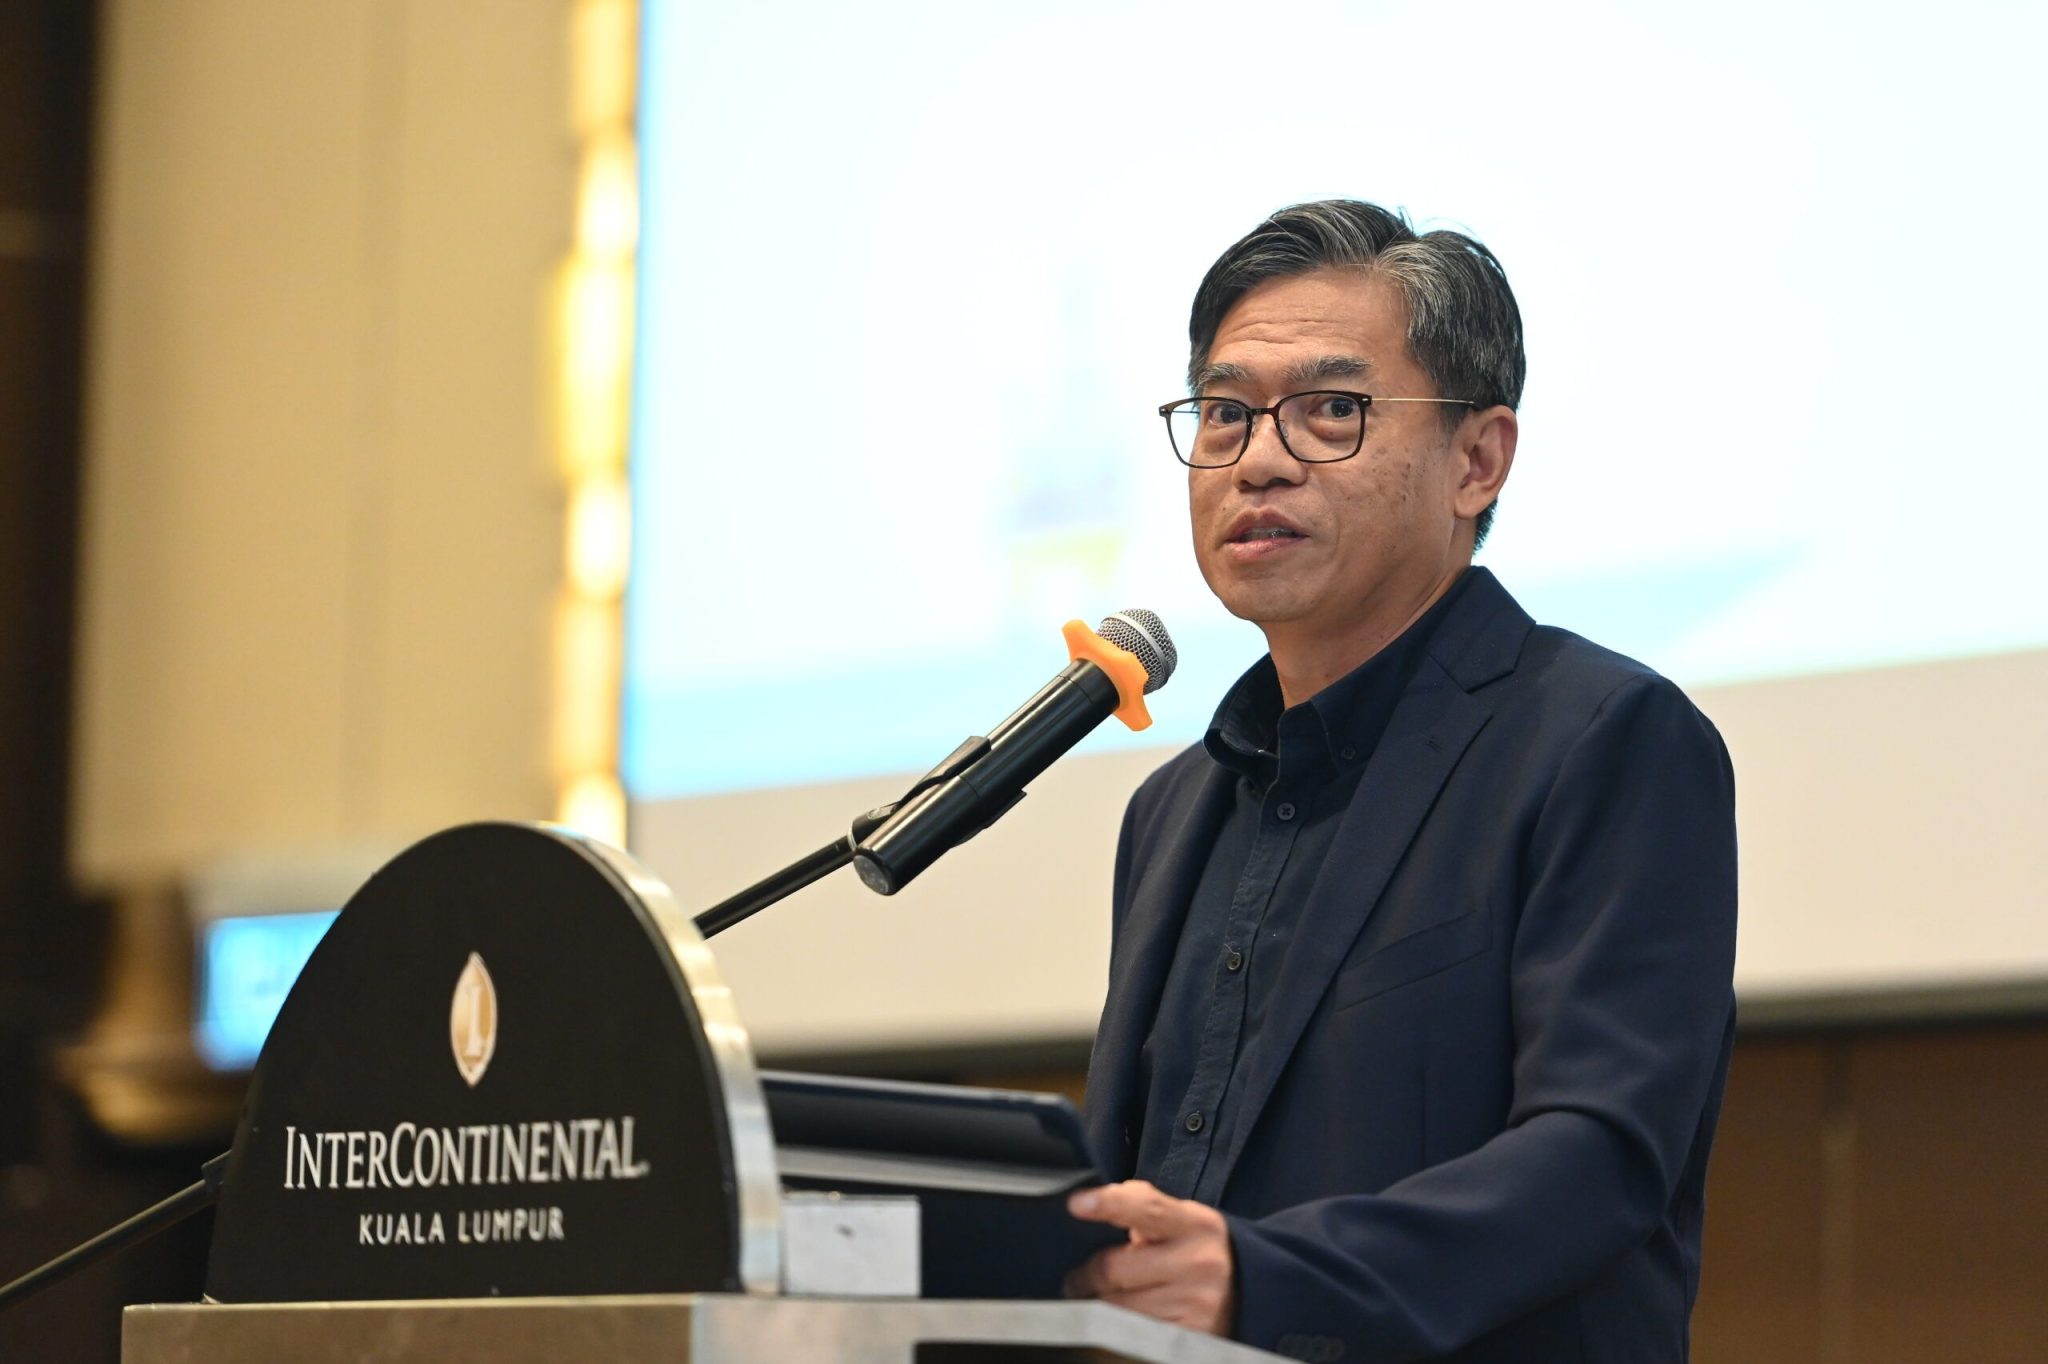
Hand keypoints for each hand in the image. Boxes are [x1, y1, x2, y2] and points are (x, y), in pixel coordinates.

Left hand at [1062, 1180, 1234, 1335]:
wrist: (1250, 1292)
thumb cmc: (1200, 1249)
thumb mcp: (1183, 1218)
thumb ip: (1143, 1205)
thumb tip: (1095, 1201)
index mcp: (1195, 1225)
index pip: (1147, 1208)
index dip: (1109, 1203)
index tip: (1077, 1204)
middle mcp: (1199, 1263)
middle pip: (1115, 1269)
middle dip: (1085, 1275)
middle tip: (1078, 1277)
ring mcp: (1196, 1304)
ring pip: (1116, 1308)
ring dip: (1097, 1304)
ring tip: (1099, 1298)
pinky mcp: (1188, 1337)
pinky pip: (1131, 1334)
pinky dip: (1115, 1327)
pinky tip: (1120, 1318)